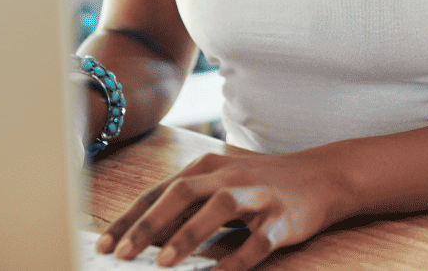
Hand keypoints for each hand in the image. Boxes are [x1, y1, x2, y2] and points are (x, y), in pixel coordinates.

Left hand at [96, 150, 350, 270]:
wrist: (323, 176)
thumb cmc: (260, 185)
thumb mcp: (220, 185)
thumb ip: (186, 207)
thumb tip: (144, 240)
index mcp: (207, 166)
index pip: (160, 191)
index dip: (130, 219)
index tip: (104, 246)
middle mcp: (229, 176)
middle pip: (182, 192)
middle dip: (148, 225)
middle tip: (122, 255)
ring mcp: (257, 195)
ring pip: (217, 210)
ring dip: (187, 236)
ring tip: (161, 264)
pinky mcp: (282, 219)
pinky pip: (256, 242)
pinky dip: (234, 261)